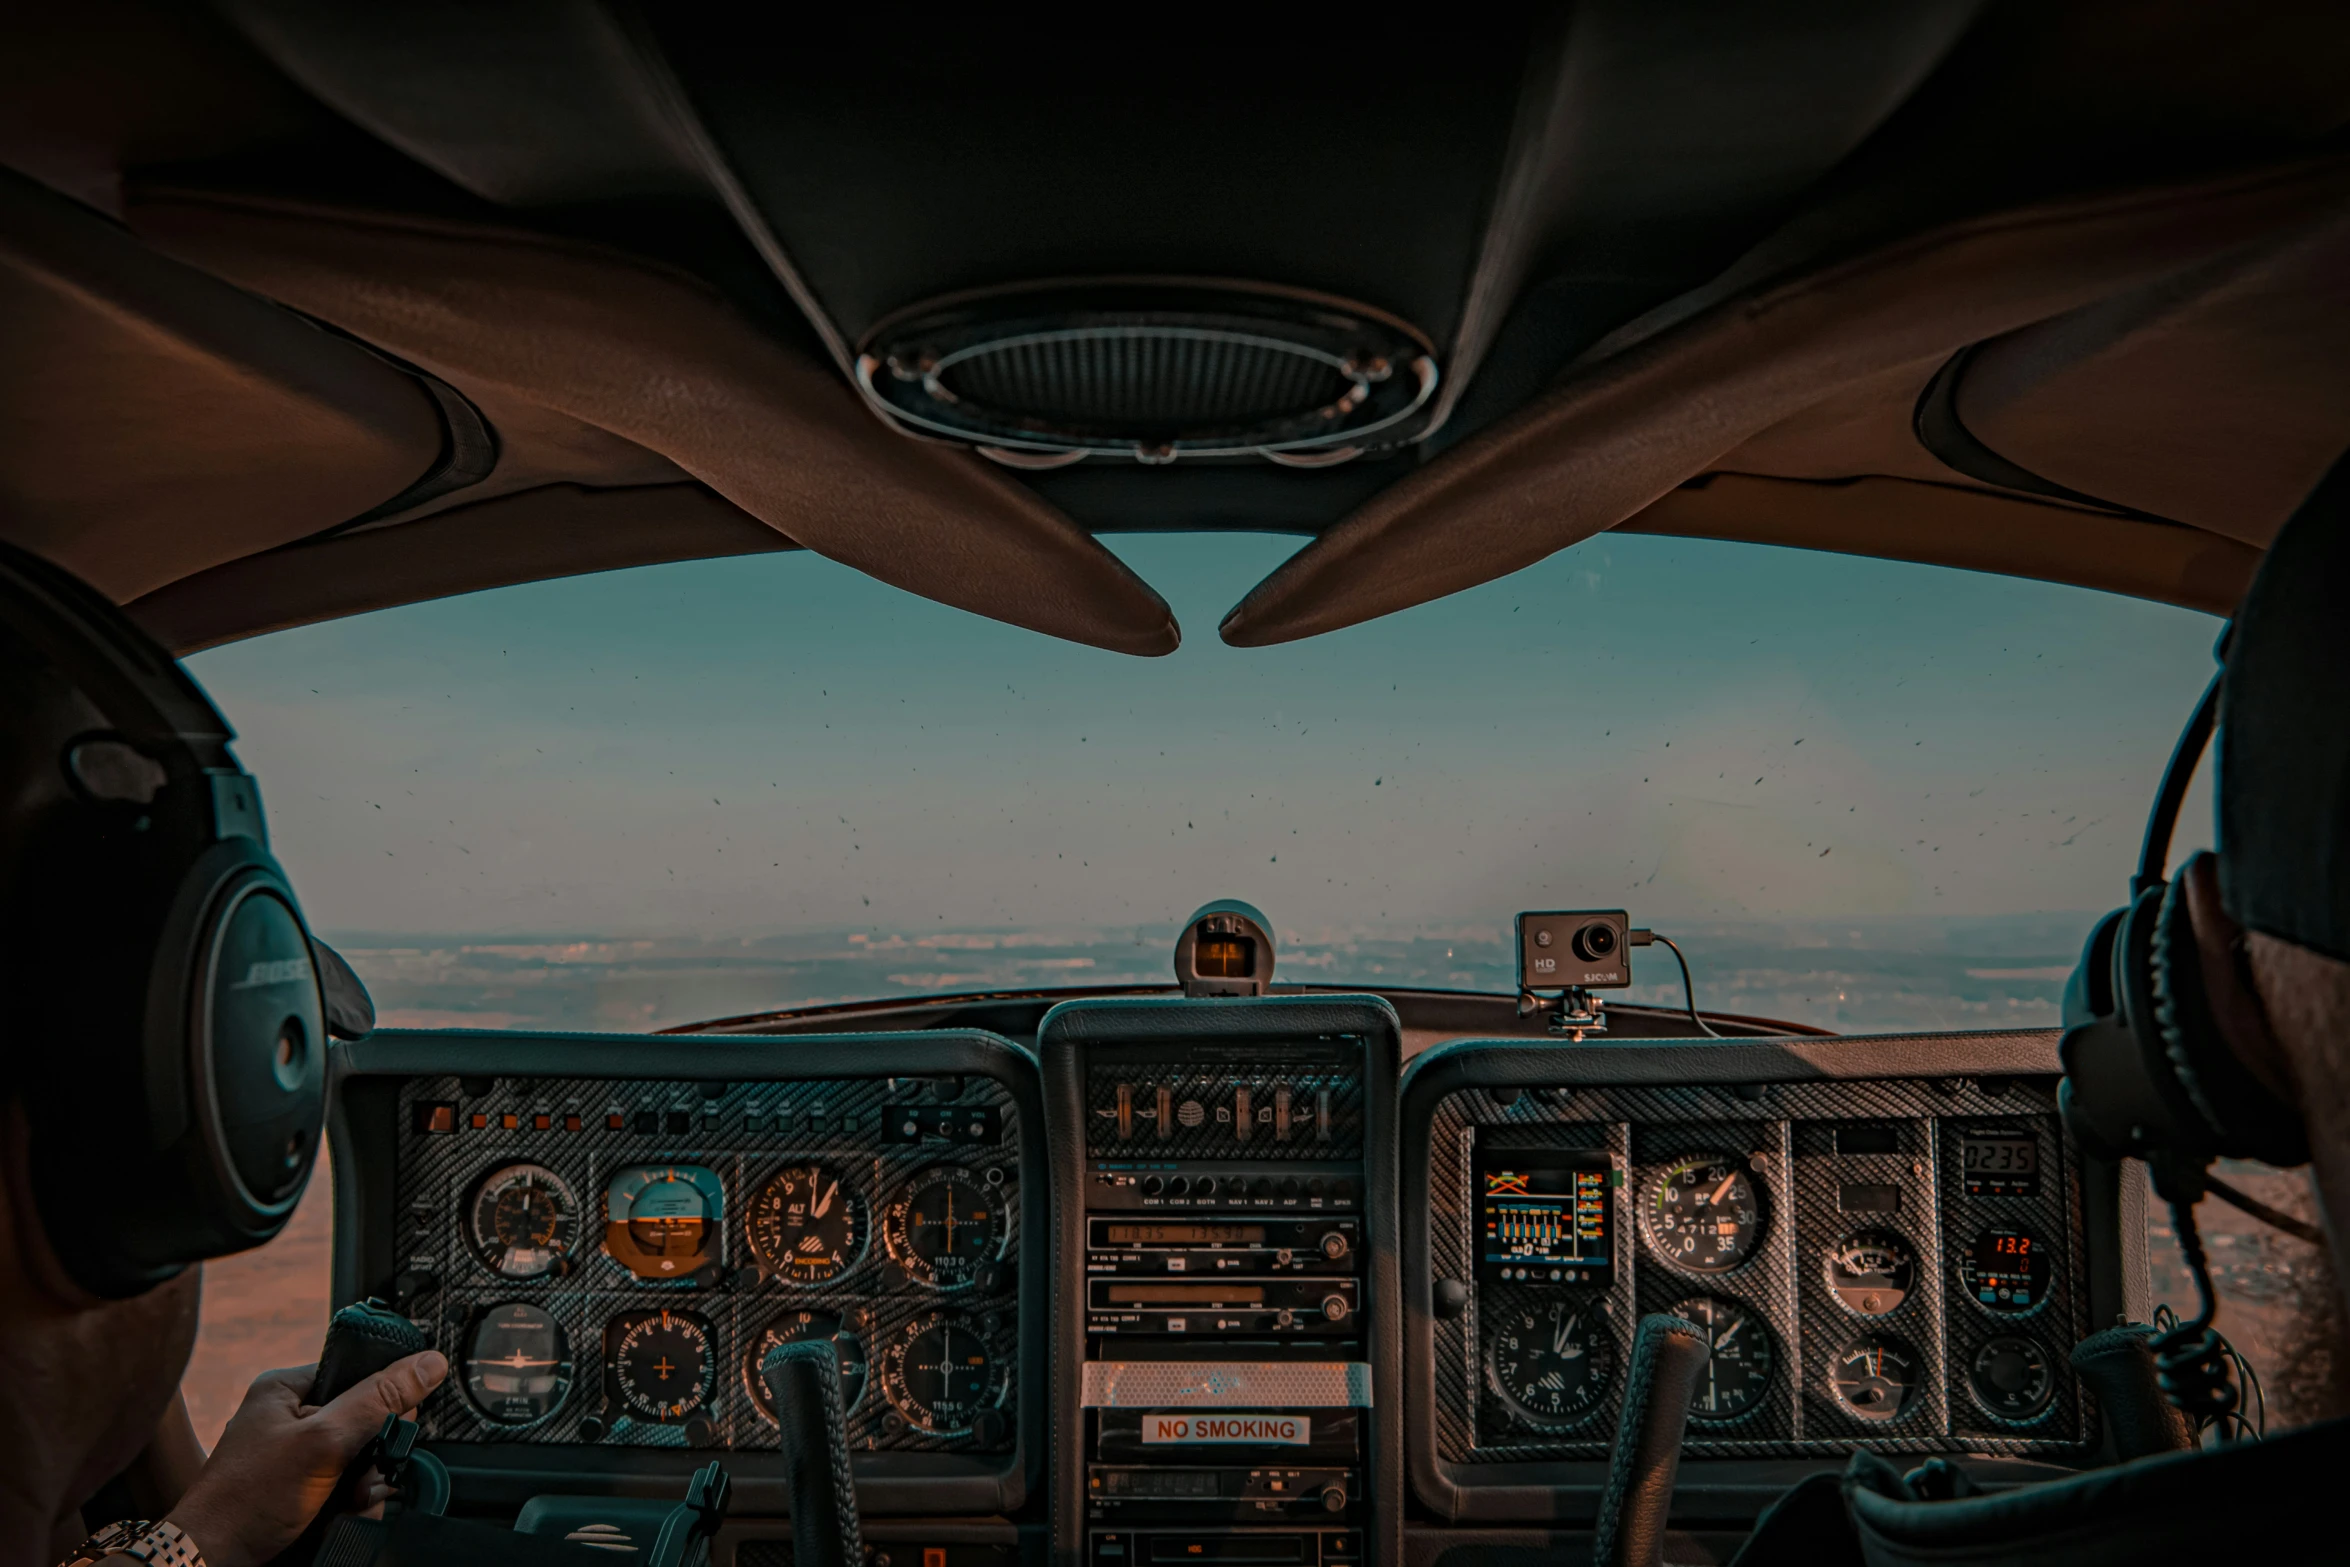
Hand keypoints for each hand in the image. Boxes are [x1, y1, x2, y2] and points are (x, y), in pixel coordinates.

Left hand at [161, 1350, 446, 1566]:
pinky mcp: (301, 1487)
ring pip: (360, 1457)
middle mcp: (292, 1416)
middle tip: (366, 1474)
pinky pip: (347, 1484)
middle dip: (375, 1453)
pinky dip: (354, 1501)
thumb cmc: (248, 1498)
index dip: (383, 1400)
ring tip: (354, 1500)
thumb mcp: (324, 1441)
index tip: (392, 1428)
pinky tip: (347, 1513)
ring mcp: (296, 1454)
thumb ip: (378, 1400)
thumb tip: (430, 1362)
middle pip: (365, 1419)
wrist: (214, 1560)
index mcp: (288, 1387)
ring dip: (368, 1482)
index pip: (359, 1373)